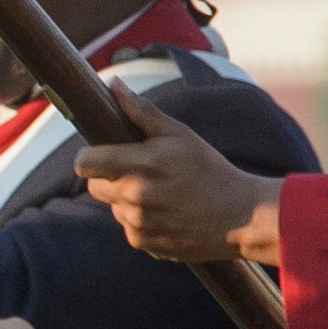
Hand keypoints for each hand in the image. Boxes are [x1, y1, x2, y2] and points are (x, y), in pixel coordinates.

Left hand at [72, 90, 279, 265]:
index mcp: (142, 165)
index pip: (85, 163)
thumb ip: (142, 112)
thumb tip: (114, 85)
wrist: (242, 216)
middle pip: (94, 186)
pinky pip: (128, 227)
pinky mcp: (144, 243)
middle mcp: (135, 197)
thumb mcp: (180, 135)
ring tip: (161, 193)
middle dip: (109, 177)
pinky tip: (167, 213)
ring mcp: (138, 223)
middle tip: (140, 172)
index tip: (100, 154)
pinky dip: (141, 220)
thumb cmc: (210, 169)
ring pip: (113, 207)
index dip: (89, 157)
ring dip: (126, 200)